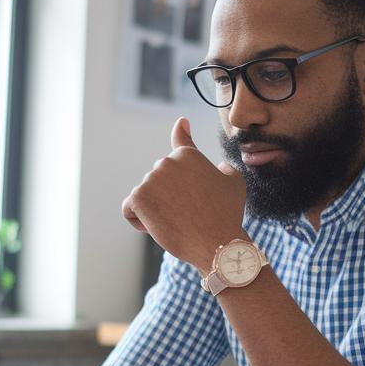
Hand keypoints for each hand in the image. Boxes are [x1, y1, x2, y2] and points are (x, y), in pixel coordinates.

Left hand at [121, 117, 247, 269]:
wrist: (217, 241)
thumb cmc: (227, 215)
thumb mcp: (234, 183)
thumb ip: (224, 169)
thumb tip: (219, 167)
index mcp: (188, 155)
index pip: (181, 140)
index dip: (181, 131)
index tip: (181, 124)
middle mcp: (166, 161)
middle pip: (159, 181)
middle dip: (168, 198)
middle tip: (188, 214)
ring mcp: (150, 179)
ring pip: (145, 197)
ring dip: (155, 211)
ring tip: (177, 223)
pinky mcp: (138, 197)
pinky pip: (130, 209)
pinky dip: (140, 221)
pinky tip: (158, 227)